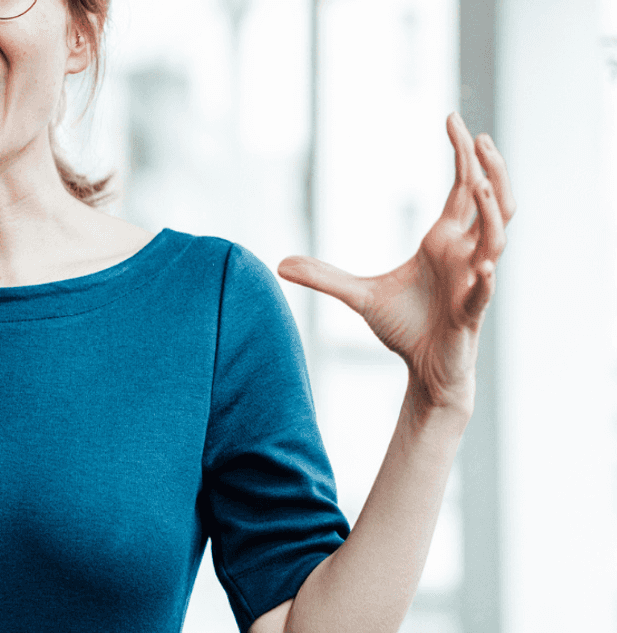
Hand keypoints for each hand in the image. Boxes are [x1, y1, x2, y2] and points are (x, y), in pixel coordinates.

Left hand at [278, 113, 515, 410]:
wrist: (424, 369)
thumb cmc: (404, 326)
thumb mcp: (357, 296)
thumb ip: (323, 276)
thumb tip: (280, 264)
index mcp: (445, 241)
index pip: (464, 188)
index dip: (463, 155)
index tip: (452, 119)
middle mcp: (466, 254)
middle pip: (494, 203)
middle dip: (492, 170)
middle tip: (480, 138)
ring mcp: (474, 282)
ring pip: (496, 240)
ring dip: (492, 213)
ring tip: (481, 185)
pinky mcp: (470, 314)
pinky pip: (483, 292)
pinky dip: (484, 280)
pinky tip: (483, 267)